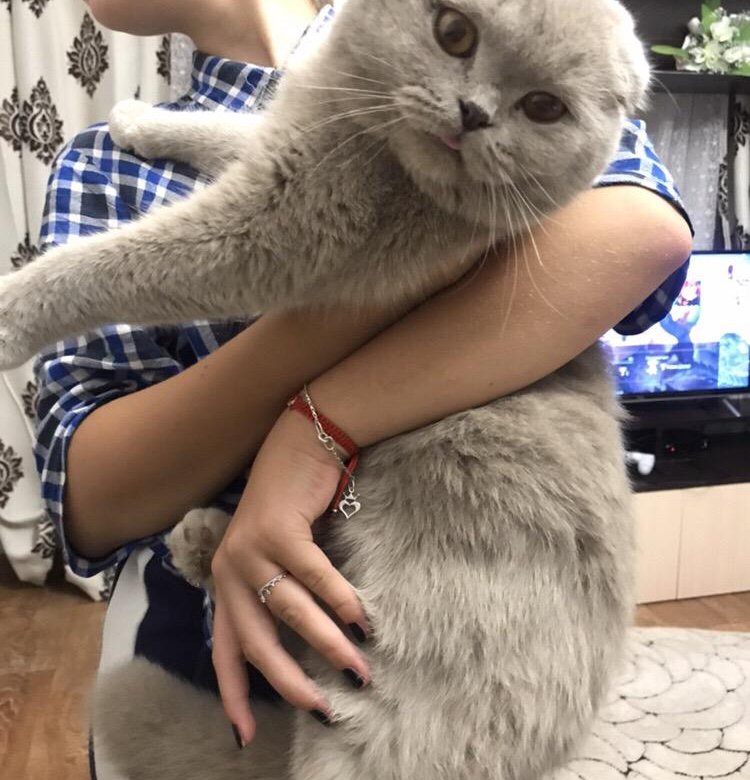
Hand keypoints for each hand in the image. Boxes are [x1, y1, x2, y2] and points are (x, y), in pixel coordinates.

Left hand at [211, 408, 370, 743]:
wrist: (296, 447)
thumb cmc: (291, 507)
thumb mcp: (273, 557)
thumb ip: (277, 595)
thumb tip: (303, 649)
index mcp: (224, 584)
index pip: (224, 651)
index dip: (234, 695)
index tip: (245, 736)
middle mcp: (228, 571)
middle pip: (257, 643)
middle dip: (291, 682)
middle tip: (324, 710)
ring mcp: (250, 550)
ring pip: (291, 613)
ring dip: (328, 645)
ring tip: (358, 669)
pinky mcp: (278, 531)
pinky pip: (315, 578)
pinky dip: (342, 602)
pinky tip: (363, 620)